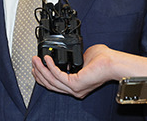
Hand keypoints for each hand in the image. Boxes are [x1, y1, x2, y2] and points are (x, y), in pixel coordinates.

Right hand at [31, 43, 146, 98]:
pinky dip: (50, 66)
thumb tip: (67, 56)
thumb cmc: (104, 60)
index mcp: (76, 85)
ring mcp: (75, 89)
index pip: (55, 84)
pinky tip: (47, 59)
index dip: (44, 75)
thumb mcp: (83, 58)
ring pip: (51, 81)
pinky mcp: (75, 83)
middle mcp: (75, 90)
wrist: (112, 62)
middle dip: (39, 72)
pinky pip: (57, 75)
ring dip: (41, 69)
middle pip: (50, 84)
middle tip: (33, 62)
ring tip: (36, 59)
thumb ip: (73, 59)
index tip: (37, 66)